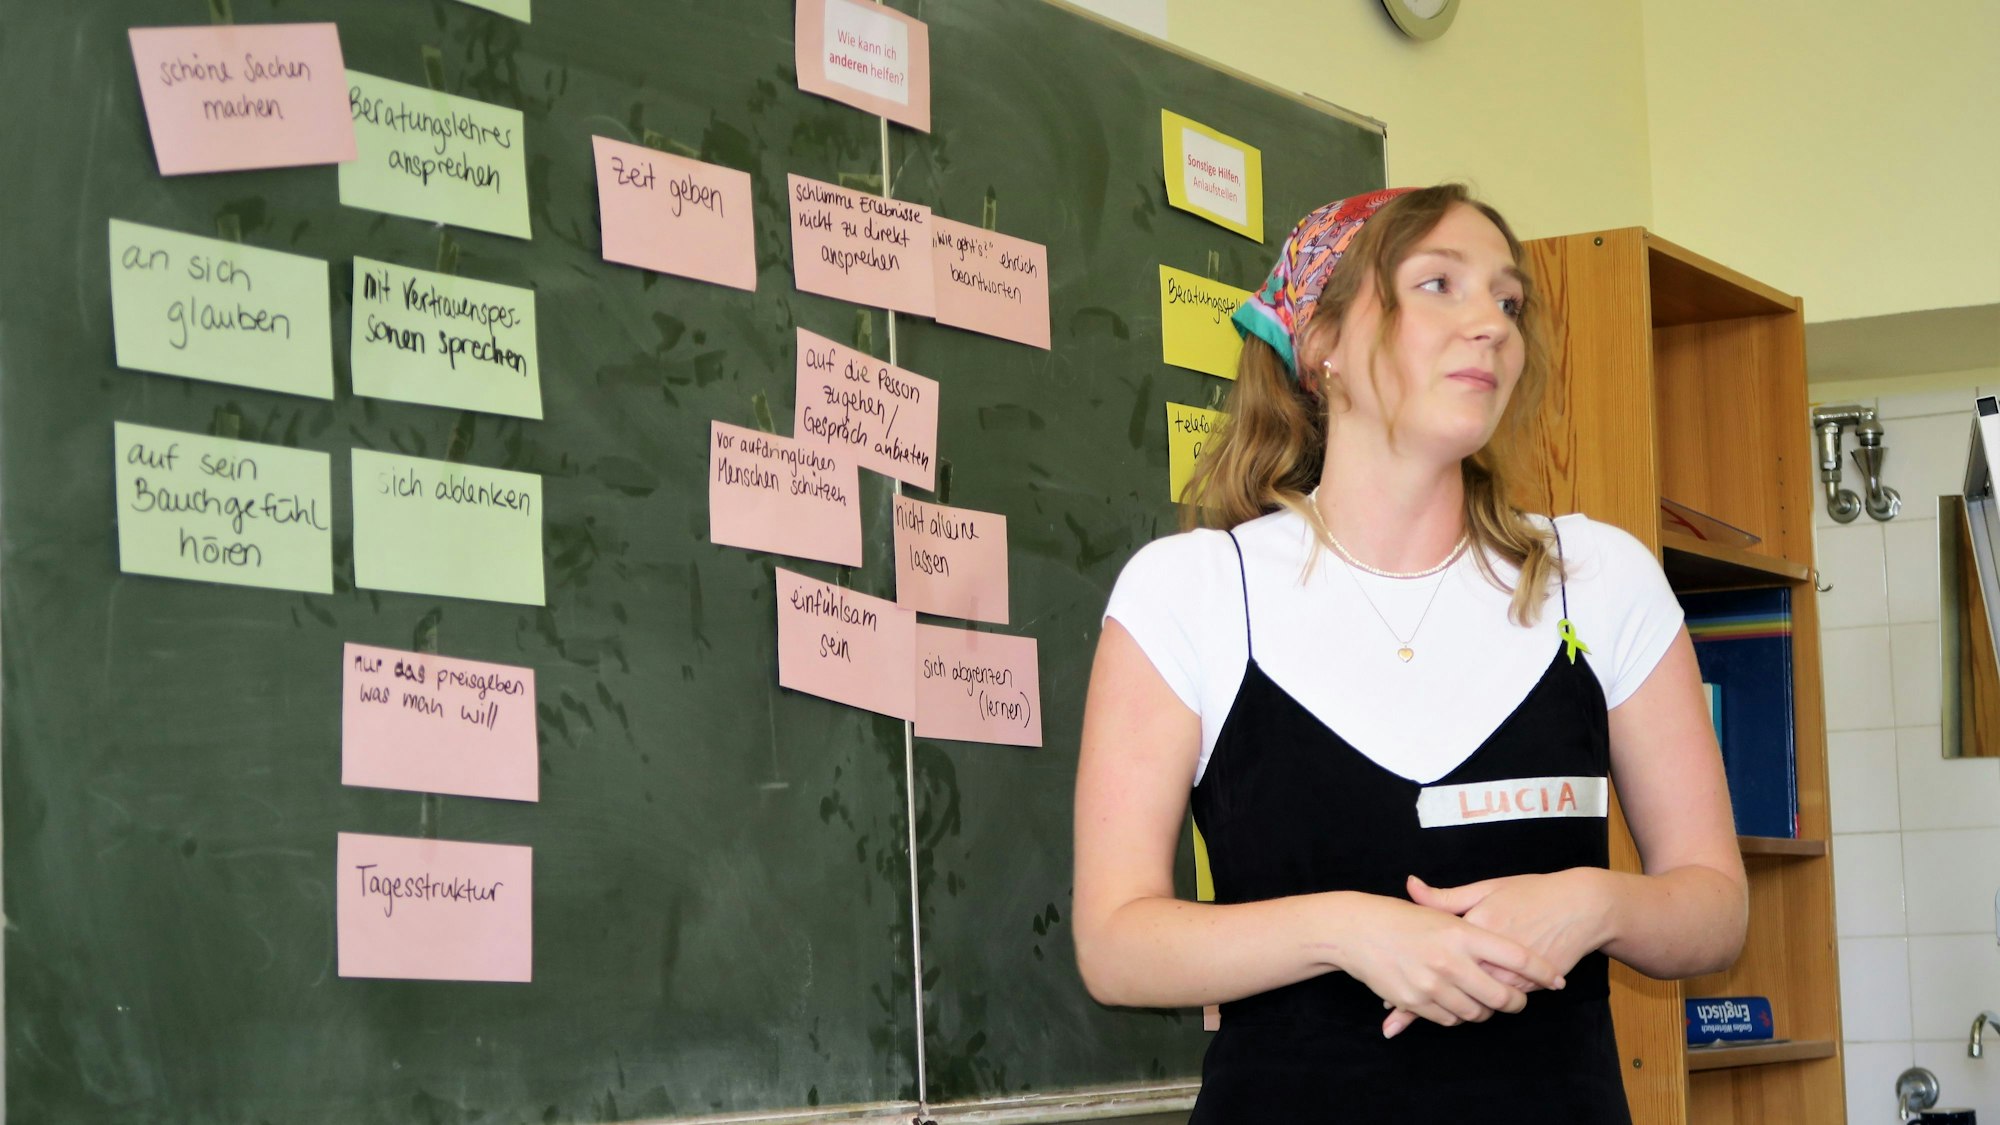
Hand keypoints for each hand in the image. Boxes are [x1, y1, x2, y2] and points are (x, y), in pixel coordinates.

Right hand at [1330, 892, 1564, 1038]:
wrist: (1356, 930)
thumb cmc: (1402, 917)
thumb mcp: (1440, 911)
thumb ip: (1479, 926)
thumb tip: (1510, 930)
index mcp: (1461, 933)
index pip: (1517, 958)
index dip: (1543, 971)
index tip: (1556, 979)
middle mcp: (1449, 960)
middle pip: (1502, 996)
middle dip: (1517, 1002)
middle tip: (1520, 999)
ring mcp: (1431, 984)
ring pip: (1476, 1013)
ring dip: (1487, 1011)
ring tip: (1488, 1002)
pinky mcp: (1415, 1001)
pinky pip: (1449, 1019)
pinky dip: (1458, 1015)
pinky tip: (1459, 1003)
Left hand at [1378, 869, 1611, 1036]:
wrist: (1580, 907)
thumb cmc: (1530, 893)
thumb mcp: (1486, 888)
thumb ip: (1446, 897)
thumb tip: (1411, 885)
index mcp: (1473, 927)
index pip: (1433, 955)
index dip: (1408, 973)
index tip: (1385, 991)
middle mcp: (1489, 954)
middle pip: (1449, 987)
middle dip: (1420, 1005)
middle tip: (1393, 1016)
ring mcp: (1510, 974)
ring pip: (1472, 1003)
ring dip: (1444, 1013)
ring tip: (1414, 1021)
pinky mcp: (1527, 986)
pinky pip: (1495, 1004)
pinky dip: (1477, 1011)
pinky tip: (1456, 1015)